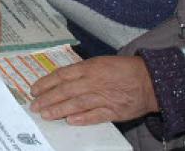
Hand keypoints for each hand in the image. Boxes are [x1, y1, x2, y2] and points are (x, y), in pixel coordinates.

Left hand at [31, 56, 159, 124]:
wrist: (150, 80)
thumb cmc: (123, 69)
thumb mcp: (100, 63)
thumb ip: (81, 71)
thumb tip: (61, 80)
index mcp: (89, 68)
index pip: (62, 75)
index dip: (46, 83)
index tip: (34, 90)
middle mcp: (94, 81)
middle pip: (65, 90)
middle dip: (47, 99)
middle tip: (34, 106)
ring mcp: (104, 97)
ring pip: (76, 103)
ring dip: (59, 110)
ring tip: (46, 114)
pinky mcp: (114, 111)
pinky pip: (96, 116)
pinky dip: (82, 118)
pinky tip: (69, 121)